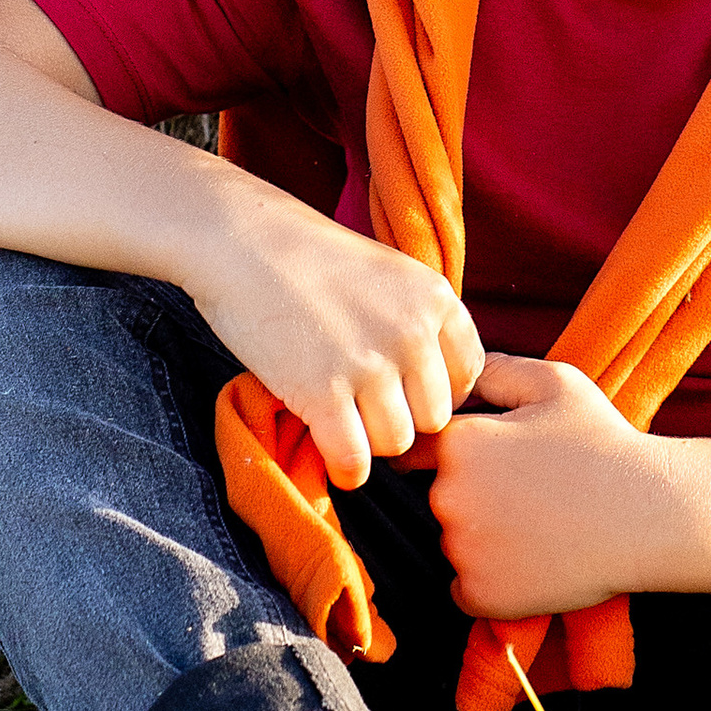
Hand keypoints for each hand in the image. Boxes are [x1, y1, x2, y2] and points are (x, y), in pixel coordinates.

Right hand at [190, 169, 484, 491]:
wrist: (242, 243)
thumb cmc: (310, 259)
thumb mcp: (389, 274)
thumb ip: (418, 322)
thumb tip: (433, 388)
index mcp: (436, 300)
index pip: (468, 376)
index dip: (435, 392)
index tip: (404, 392)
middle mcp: (412, 333)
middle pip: (435, 417)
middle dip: (402, 419)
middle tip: (365, 409)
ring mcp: (369, 364)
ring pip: (397, 442)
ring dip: (371, 442)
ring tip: (343, 420)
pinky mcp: (323, 393)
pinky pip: (354, 459)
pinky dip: (345, 467)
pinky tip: (331, 454)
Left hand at [428, 355, 683, 618]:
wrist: (648, 515)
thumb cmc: (604, 444)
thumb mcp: (555, 383)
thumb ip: (497, 370)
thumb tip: (461, 373)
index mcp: (459, 443)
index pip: (424, 450)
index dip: (462, 455)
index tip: (495, 464)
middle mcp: (448, 496)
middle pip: (442, 497)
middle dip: (475, 495)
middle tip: (532, 493)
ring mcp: (462, 549)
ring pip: (456, 542)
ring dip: (483, 538)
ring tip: (542, 526)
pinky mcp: (481, 595)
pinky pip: (466, 588)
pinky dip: (491, 581)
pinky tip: (534, 560)